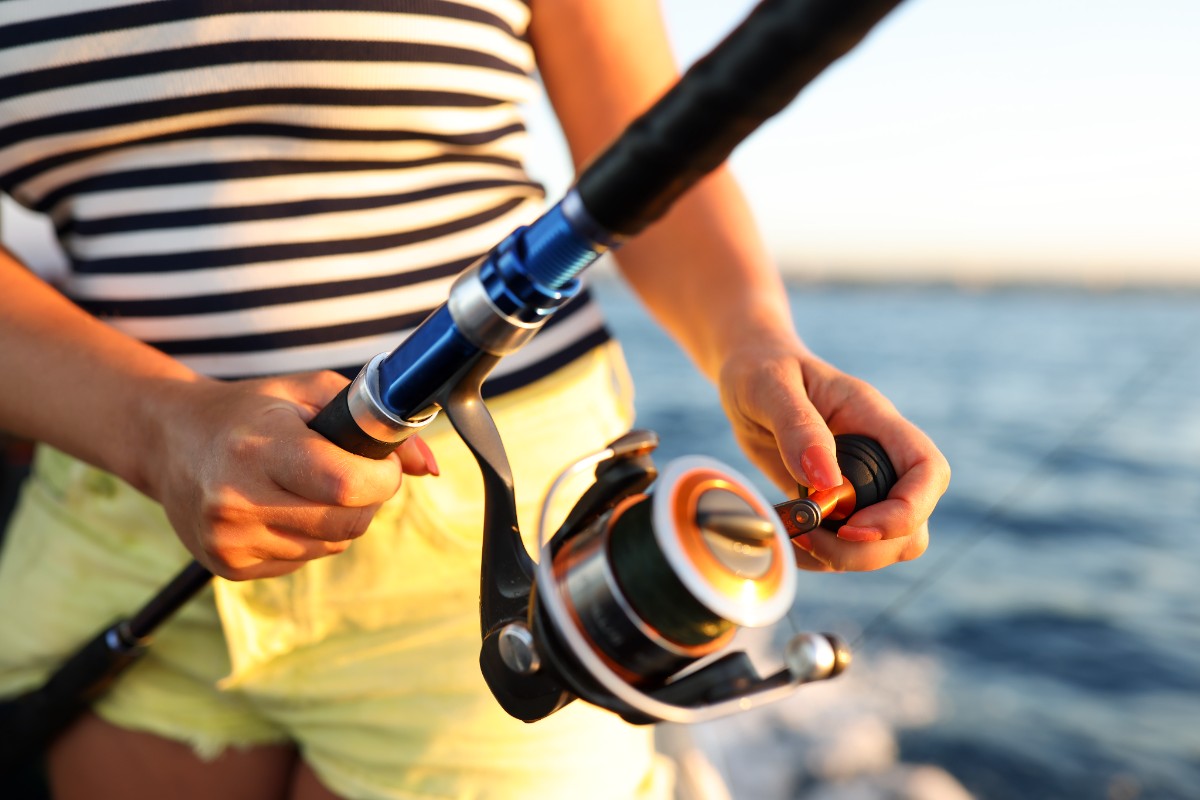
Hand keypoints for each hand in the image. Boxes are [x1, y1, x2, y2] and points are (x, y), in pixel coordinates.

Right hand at [146, 371, 437, 580]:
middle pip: (349, 521)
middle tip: (346, 470)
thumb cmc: (251, 410)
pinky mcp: (228, 566)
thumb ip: (376, 422)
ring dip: (336, 516)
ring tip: (303, 483)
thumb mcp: (310, 391)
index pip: (346, 484)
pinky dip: (307, 535)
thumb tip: (428, 468)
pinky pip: (303, 559)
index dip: (381, 476)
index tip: (380, 463)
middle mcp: (237, 499)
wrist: (170, 441)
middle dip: (366, 497)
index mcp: (259, 447)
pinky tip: (279, 505)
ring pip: (333, 543)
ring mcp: (229, 540)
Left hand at [718, 334, 948, 571]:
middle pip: (913, 524)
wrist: (748, 374)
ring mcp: (862, 485)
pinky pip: (849, 548)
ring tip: (792, 535)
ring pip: (888, 545)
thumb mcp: (768, 385)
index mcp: (875, 420)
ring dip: (844, 557)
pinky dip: (820, 557)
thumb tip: (826, 482)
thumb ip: (797, 426)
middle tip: (806, 536)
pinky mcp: (837, 506)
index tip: (852, 526)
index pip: (928, 471)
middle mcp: (879, 456)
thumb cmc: (760, 369)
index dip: (906, 510)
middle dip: (867, 547)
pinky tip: (785, 537)